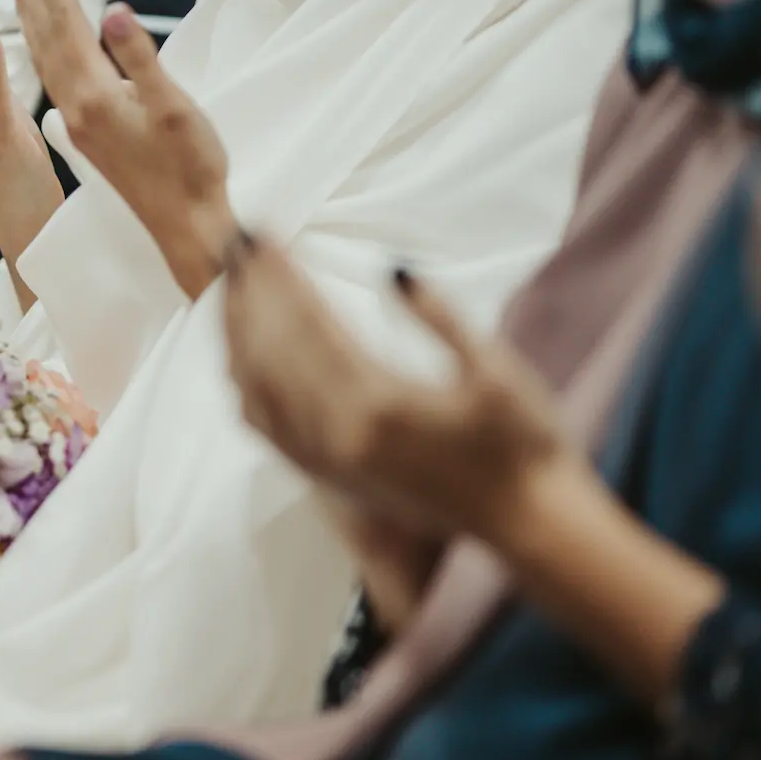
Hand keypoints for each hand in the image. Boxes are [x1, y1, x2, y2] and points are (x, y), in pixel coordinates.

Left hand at [8, 0, 235, 298]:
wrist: (187, 227)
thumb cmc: (190, 169)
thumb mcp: (173, 109)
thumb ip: (141, 58)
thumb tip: (114, 12)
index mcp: (94, 95)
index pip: (65, 26)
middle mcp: (77, 106)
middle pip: (46, 37)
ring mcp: (80, 121)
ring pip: (45, 59)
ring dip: (31, 18)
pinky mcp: (88, 133)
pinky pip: (54, 79)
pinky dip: (44, 50)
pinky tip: (45, 43)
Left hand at [223, 235, 576, 545]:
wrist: (529, 526)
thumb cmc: (523, 443)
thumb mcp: (495, 370)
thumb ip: (440, 317)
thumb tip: (392, 270)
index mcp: (377, 405)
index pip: (309, 323)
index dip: (280, 275)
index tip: (260, 233)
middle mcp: (337, 436)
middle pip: (271, 350)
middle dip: (248, 292)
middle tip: (234, 244)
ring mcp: (326, 462)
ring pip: (255, 388)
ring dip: (236, 332)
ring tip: (230, 284)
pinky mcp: (326, 478)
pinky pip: (264, 426)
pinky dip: (243, 381)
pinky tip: (240, 352)